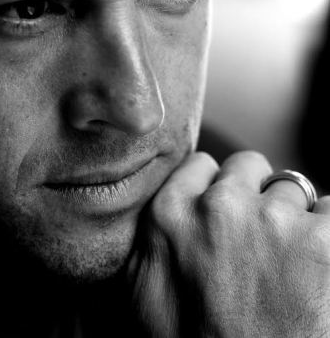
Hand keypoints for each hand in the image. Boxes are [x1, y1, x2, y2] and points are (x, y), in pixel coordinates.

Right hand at [128, 151, 329, 336]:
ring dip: (295, 218)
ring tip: (292, 265)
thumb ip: (153, 237)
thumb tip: (164, 211)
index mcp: (169, 217)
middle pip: (249, 167)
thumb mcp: (144, 290)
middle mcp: (220, 209)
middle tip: (260, 237)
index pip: (201, 166)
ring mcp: (276, 222)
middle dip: (255, 193)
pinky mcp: (327, 243)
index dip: (216, 185)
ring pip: (295, 189)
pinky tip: (321, 269)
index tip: (225, 207)